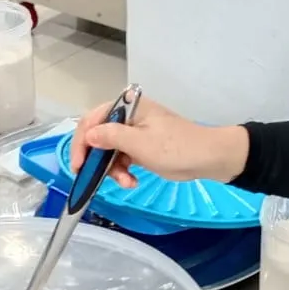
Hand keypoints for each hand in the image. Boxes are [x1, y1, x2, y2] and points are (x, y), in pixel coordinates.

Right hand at [69, 95, 249, 187]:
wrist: (209, 157)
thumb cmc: (176, 147)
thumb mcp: (140, 144)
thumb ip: (110, 137)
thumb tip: (88, 135)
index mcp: (127, 107)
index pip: (91, 120)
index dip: (81, 143)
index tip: (79, 166)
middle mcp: (127, 116)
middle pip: (97, 136)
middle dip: (97, 160)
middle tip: (94, 179)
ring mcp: (134, 131)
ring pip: (108, 150)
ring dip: (112, 169)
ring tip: (126, 182)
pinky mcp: (140, 146)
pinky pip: (121, 157)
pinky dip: (123, 171)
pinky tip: (131, 181)